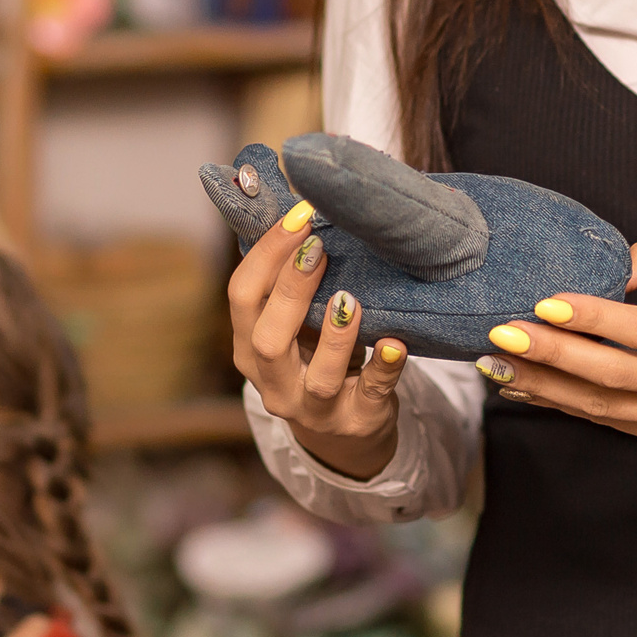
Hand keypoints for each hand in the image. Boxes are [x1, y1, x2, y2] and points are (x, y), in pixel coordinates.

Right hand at [227, 203, 409, 479]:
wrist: (346, 431)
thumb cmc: (317, 358)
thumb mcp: (294, 325)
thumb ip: (291, 282)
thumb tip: (300, 206)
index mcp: (249, 349)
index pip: (242, 297)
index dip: (266, 255)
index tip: (298, 216)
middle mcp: (274, 383)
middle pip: (269, 339)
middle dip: (292, 289)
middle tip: (319, 246)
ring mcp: (315, 409)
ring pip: (320, 377)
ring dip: (335, 335)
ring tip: (351, 298)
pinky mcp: (358, 420)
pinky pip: (372, 394)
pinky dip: (384, 368)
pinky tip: (395, 343)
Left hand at [480, 236, 636, 446]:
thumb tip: (602, 267)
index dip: (591, 317)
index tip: (543, 302)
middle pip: (614, 376)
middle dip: (551, 356)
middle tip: (502, 334)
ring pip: (605, 407)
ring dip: (546, 387)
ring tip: (498, 364)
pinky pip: (613, 422)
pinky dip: (568, 405)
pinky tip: (530, 387)